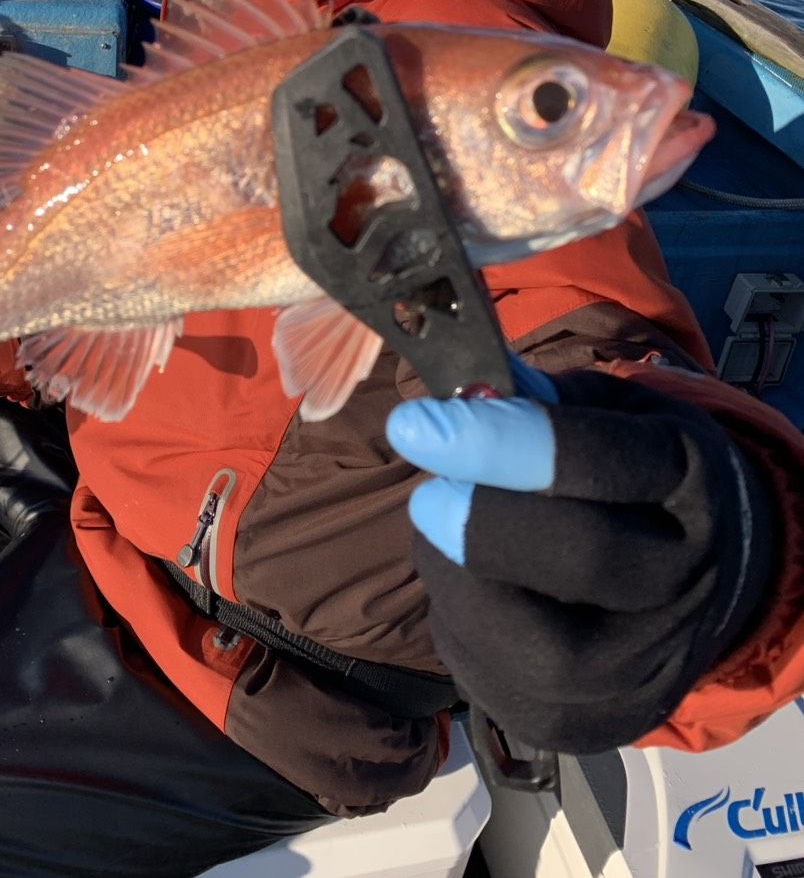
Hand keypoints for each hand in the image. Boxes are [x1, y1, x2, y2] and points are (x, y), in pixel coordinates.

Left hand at [385, 361, 774, 751]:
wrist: (701, 574)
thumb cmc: (628, 475)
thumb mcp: (599, 410)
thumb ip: (533, 400)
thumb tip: (460, 392)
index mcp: (683, 475)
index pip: (601, 460)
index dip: (502, 443)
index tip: (415, 425)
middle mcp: (685, 575)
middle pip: (581, 557)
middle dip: (479, 526)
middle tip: (427, 498)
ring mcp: (652, 663)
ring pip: (540, 648)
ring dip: (460, 586)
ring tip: (442, 541)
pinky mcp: (606, 725)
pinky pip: (508, 690)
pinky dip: (463, 634)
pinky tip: (466, 593)